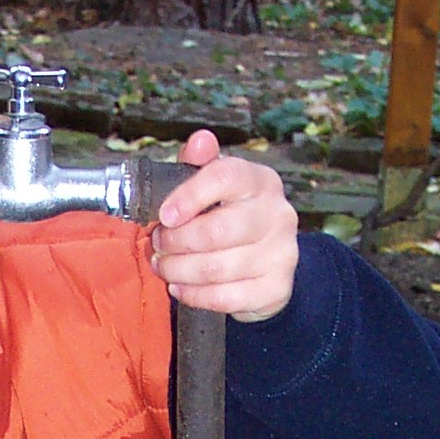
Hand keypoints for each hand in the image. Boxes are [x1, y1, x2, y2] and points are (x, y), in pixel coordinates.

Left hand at [149, 132, 298, 322]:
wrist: (267, 262)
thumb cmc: (230, 216)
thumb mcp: (214, 186)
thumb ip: (200, 164)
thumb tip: (199, 140)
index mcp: (261, 181)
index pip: (225, 177)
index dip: (189, 196)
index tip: (163, 215)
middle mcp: (279, 214)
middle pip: (216, 231)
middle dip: (175, 242)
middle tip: (157, 245)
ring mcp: (282, 254)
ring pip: (216, 268)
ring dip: (178, 271)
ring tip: (164, 266)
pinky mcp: (277, 288)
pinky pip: (225, 298)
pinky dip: (194, 296)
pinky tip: (180, 288)